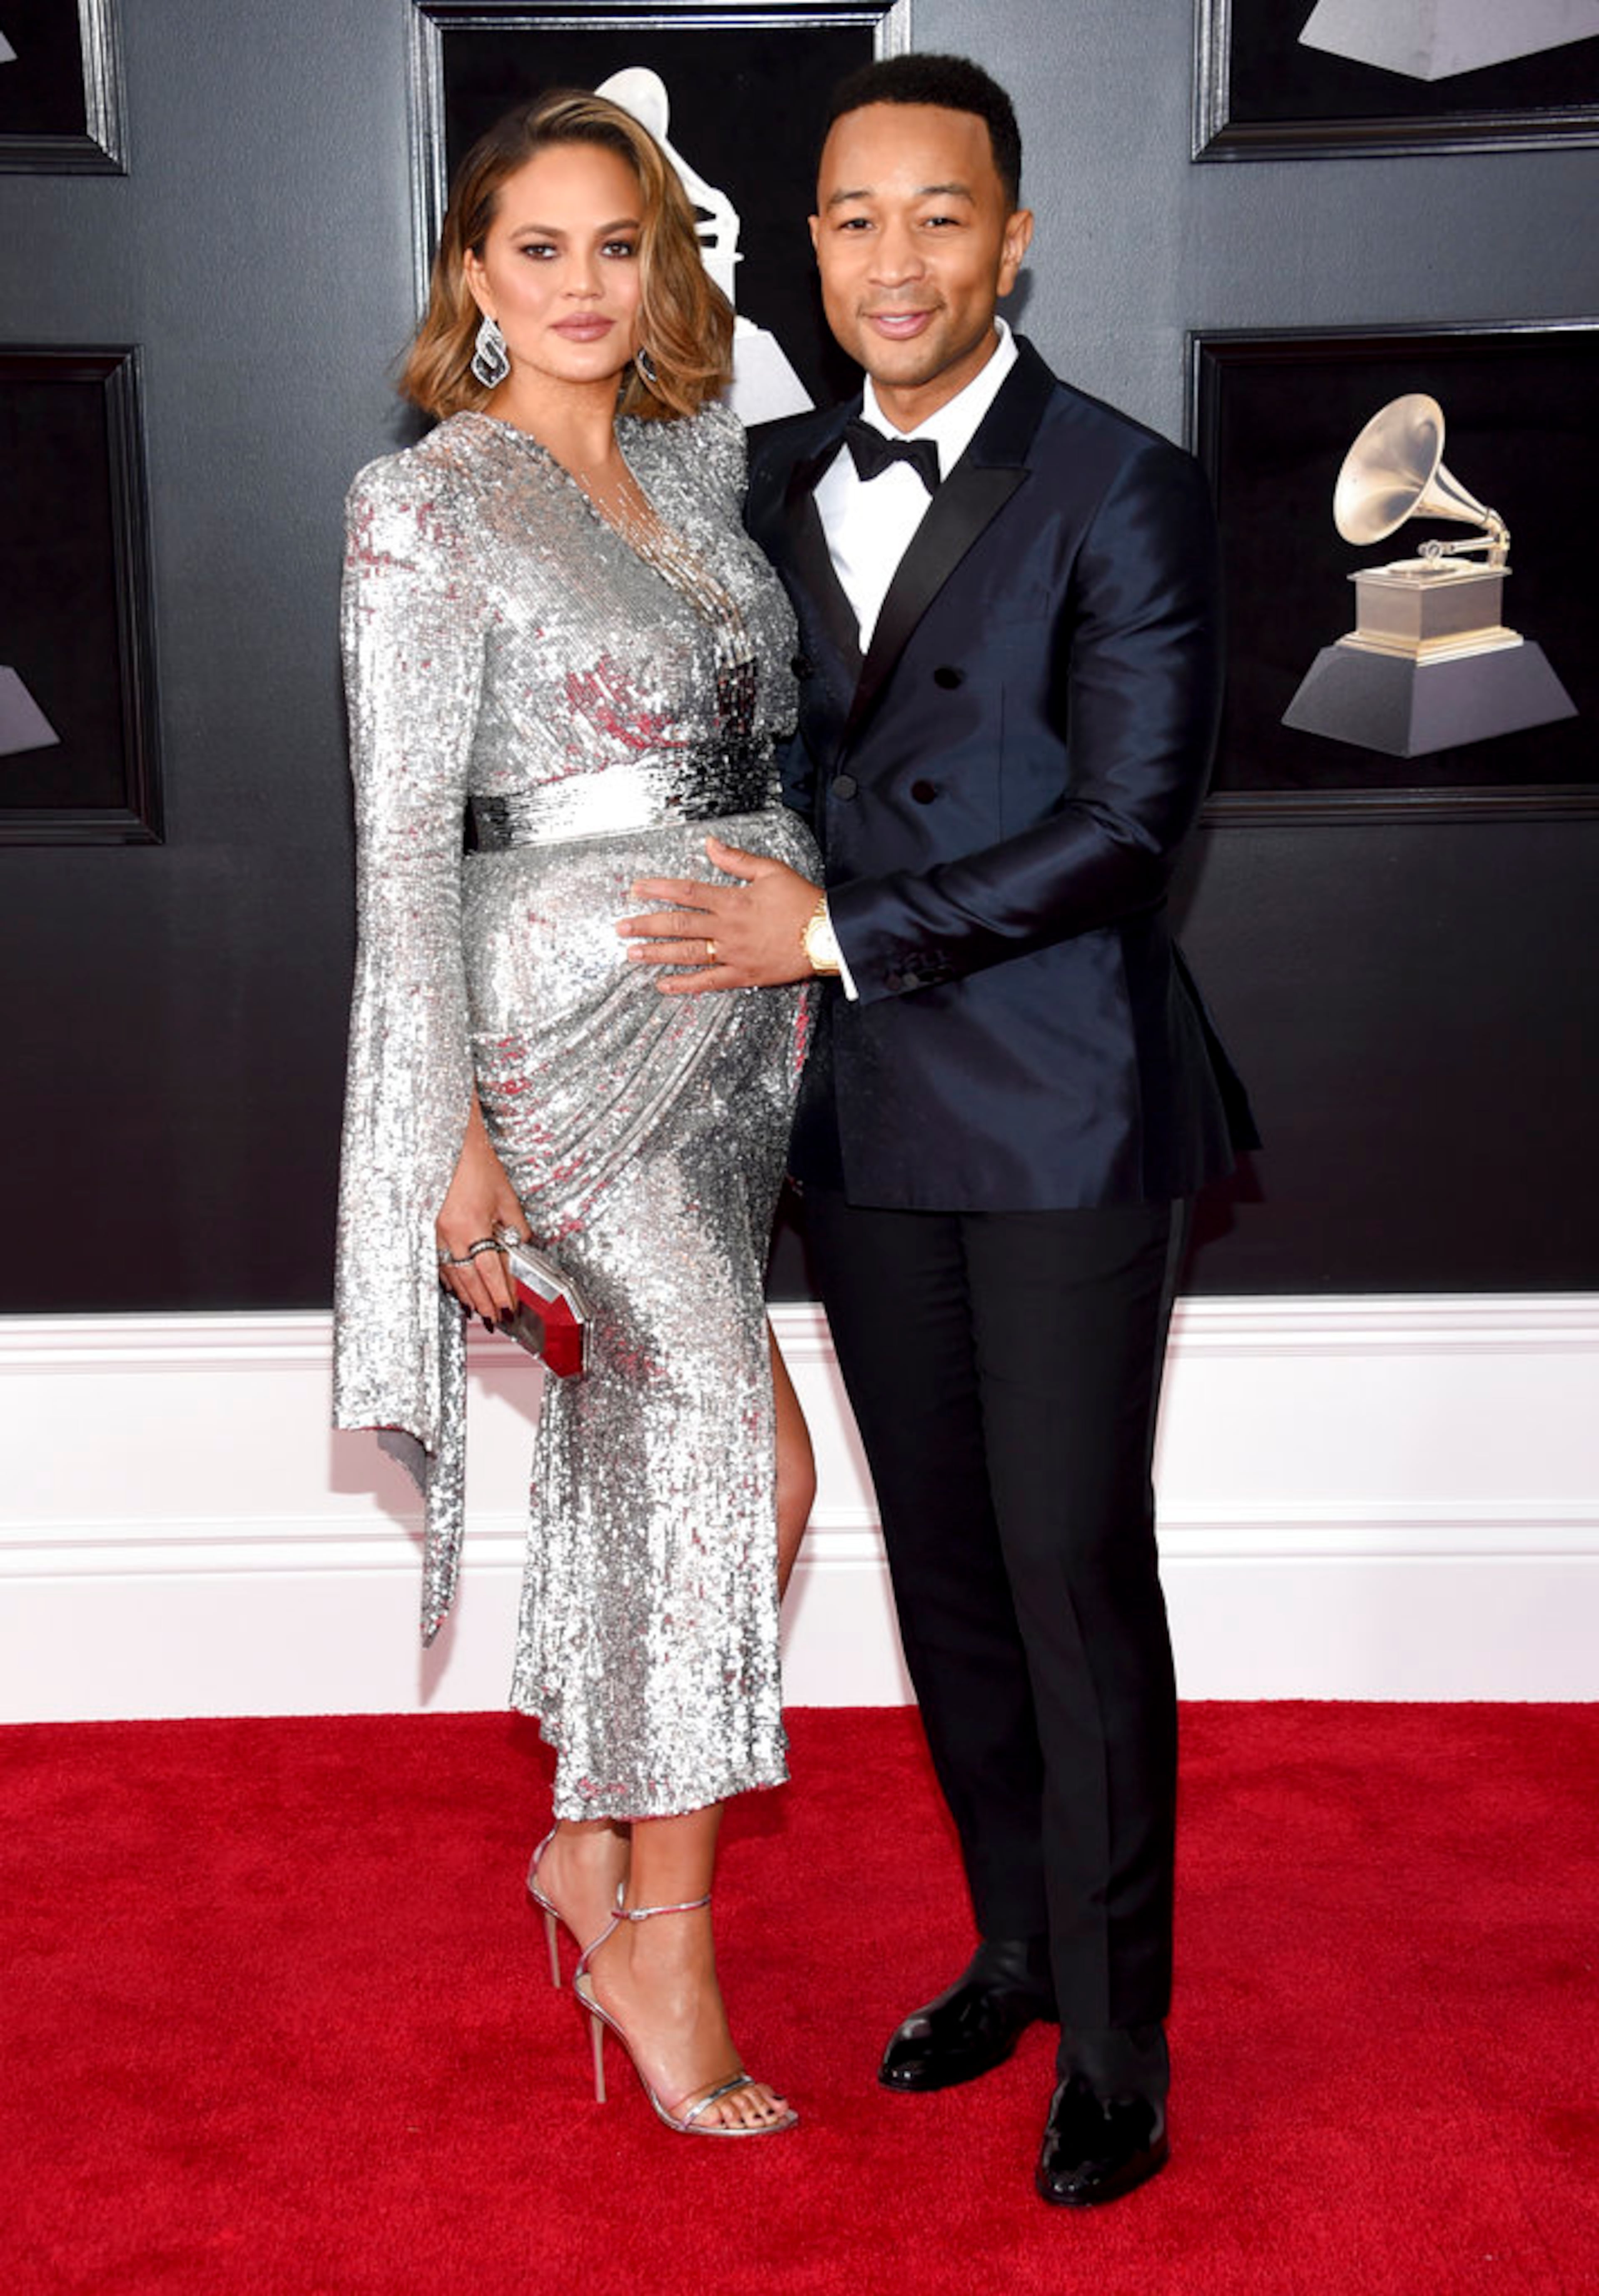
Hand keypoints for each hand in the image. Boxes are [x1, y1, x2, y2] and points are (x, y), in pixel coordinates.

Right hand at [435, 1102, 525, 1324]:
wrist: (450, 1140)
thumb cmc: (477, 1162)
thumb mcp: (506, 1195)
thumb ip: (515, 1225)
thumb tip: (522, 1246)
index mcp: (472, 1226)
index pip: (491, 1271)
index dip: (501, 1293)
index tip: (510, 1308)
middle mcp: (450, 1234)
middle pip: (469, 1280)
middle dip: (483, 1302)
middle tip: (494, 1318)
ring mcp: (435, 1232)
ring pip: (451, 1273)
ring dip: (466, 1294)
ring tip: (477, 1308)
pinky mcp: (427, 1226)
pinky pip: (439, 1260)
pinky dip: (450, 1276)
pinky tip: (456, 1284)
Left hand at [616, 836, 819, 995]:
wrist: (828, 934)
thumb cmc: (803, 901)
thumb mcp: (771, 871)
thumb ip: (736, 859)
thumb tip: (710, 844)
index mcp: (732, 900)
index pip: (687, 892)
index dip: (658, 889)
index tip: (636, 890)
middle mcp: (727, 927)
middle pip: (678, 925)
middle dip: (646, 925)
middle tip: (620, 927)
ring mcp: (733, 953)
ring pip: (687, 953)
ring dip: (656, 953)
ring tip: (632, 953)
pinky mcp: (743, 974)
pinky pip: (708, 982)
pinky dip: (684, 984)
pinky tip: (663, 985)